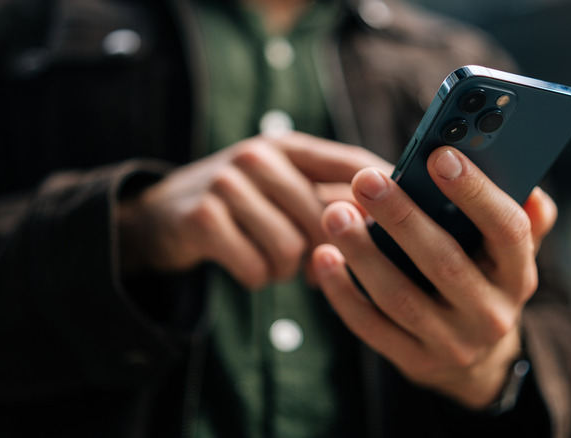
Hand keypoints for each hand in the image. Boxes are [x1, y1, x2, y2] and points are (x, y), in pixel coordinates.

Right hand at [118, 131, 389, 288]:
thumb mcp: (282, 188)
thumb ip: (328, 198)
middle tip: (312, 263)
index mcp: (289, 146)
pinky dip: (257, 277)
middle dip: (325, 252)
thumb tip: (391, 225)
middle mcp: (259, 155)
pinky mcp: (203, 217)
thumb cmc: (240, 206)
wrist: (160, 216)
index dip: (385, 192)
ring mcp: (227, 182)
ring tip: (273, 261)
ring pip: (292, 248)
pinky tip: (247, 264)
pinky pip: (257, 267)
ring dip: (286, 269)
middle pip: (326, 218)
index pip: (353, 163)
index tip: (410, 221)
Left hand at [311, 146, 556, 408]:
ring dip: (362, 252)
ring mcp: (451, 344)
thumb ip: (523, 219)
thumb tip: (529, 186)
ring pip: (399, 296)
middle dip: (401, 217)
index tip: (439, 156)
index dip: (475, 192)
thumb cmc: (484, 283)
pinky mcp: (414, 362)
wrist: (476, 362)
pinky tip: (324, 257)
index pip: (507, 230)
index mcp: (519, 276)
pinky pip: (371, 326)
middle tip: (366, 180)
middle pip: (444, 261)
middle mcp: (491, 314)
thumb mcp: (509, 255)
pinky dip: (343, 291)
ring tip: (335, 213)